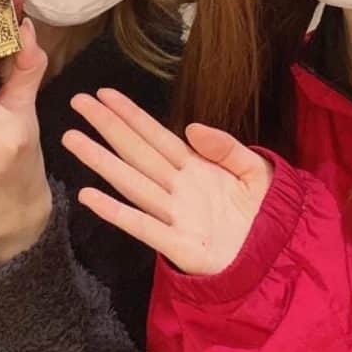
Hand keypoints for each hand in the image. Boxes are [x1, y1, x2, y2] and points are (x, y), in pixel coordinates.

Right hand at [62, 88, 272, 275]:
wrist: (279, 258)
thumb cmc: (264, 215)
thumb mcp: (255, 170)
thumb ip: (226, 147)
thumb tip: (191, 127)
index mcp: (195, 167)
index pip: (156, 134)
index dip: (131, 114)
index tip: (105, 94)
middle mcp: (177, 187)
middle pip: (135, 151)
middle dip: (106, 126)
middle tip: (78, 101)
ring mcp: (174, 215)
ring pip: (130, 182)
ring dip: (101, 161)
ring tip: (72, 138)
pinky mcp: (177, 246)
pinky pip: (142, 226)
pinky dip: (115, 212)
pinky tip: (89, 196)